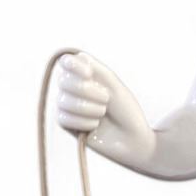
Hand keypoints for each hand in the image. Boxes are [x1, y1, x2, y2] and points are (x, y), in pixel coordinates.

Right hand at [55, 53, 154, 167]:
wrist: (133, 139)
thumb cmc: (126, 111)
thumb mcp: (113, 85)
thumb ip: (96, 69)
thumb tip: (76, 56)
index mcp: (85, 76)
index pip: (66, 62)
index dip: (73, 65)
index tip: (89, 73)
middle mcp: (74, 89)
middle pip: (63, 80)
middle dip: (85, 90)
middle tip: (106, 99)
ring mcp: (69, 107)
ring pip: (62, 100)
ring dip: (88, 108)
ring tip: (103, 113)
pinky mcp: (67, 125)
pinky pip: (63, 118)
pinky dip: (83, 122)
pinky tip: (95, 126)